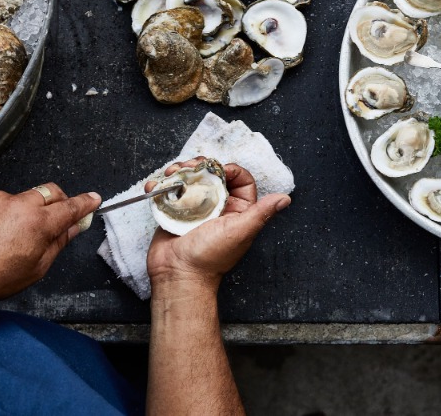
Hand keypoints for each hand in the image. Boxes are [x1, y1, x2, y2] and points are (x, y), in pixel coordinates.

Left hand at [0, 183, 100, 303]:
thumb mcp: (35, 268)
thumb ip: (58, 243)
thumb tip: (72, 228)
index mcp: (40, 223)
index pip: (71, 207)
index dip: (85, 203)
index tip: (94, 199)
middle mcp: (23, 204)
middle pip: (52, 192)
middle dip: (60, 202)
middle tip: (58, 219)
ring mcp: (2, 199)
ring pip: (28, 197)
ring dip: (32, 209)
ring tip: (18, 235)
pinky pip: (7, 201)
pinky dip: (10, 212)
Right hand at [146, 159, 290, 292]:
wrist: (177, 275)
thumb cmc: (209, 258)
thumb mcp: (239, 232)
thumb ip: (261, 213)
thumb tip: (285, 199)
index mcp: (237, 211)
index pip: (241, 181)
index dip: (231, 170)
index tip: (218, 170)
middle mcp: (217, 208)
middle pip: (213, 175)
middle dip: (200, 166)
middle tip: (190, 167)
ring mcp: (194, 209)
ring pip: (190, 179)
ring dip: (179, 172)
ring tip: (171, 174)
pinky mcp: (174, 212)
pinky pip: (170, 191)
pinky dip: (161, 185)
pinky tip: (155, 186)